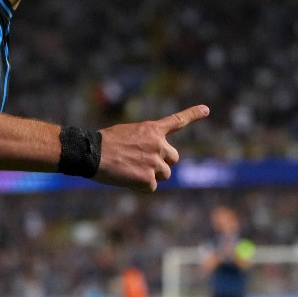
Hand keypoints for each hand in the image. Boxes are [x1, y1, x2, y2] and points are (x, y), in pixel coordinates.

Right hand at [93, 104, 208, 191]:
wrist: (91, 154)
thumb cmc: (104, 143)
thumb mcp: (128, 133)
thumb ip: (145, 142)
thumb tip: (149, 159)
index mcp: (152, 130)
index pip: (177, 121)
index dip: (193, 114)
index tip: (206, 109)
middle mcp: (158, 144)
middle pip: (173, 159)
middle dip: (162, 163)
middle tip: (143, 164)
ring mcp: (155, 162)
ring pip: (164, 175)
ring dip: (151, 176)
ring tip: (130, 171)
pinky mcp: (148, 179)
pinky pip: (151, 187)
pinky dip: (139, 186)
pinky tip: (126, 179)